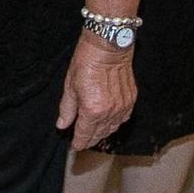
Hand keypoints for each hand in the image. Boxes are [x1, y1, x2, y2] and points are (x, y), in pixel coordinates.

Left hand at [55, 34, 135, 149]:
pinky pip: (123, 118)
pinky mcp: (131, 100)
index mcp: (92, 110)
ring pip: (112, 128)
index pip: (84, 134)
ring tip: (94, 133)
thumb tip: (62, 124)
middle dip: (90, 139)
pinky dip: (115, 123)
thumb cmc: (87, 61)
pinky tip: (109, 121)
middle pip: (99, 134)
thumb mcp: (70, 85)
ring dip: (102, 133)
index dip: (79, 142)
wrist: (108, 46)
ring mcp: (122, 107)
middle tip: (83, 140)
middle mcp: (109, 112)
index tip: (75, 146)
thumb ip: (67, 109)